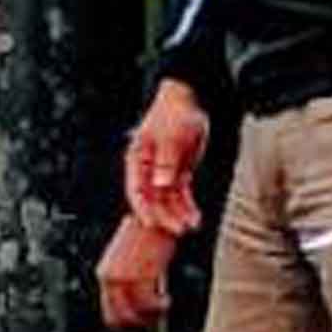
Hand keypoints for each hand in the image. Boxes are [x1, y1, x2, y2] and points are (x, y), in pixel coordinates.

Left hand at [97, 211, 177, 331]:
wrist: (156, 220)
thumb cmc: (147, 237)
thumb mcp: (133, 262)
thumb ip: (131, 281)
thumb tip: (139, 302)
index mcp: (105, 274)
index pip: (109, 310)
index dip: (123, 322)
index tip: (137, 325)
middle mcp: (110, 278)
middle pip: (120, 316)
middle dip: (138, 323)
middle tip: (153, 319)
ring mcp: (124, 279)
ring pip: (136, 313)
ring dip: (152, 316)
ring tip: (163, 306)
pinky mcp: (140, 277)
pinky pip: (150, 304)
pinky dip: (160, 307)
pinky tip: (166, 300)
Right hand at [123, 82, 209, 240]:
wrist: (189, 102)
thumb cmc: (175, 115)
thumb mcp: (172, 137)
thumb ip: (166, 162)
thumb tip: (160, 184)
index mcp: (138, 160)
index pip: (136, 190)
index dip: (143, 208)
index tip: (152, 223)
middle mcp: (147, 170)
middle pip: (152, 199)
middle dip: (164, 216)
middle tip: (178, 229)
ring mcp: (162, 173)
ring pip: (167, 201)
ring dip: (177, 214)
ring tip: (190, 226)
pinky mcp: (177, 174)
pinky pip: (180, 195)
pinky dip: (187, 207)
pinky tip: (195, 217)